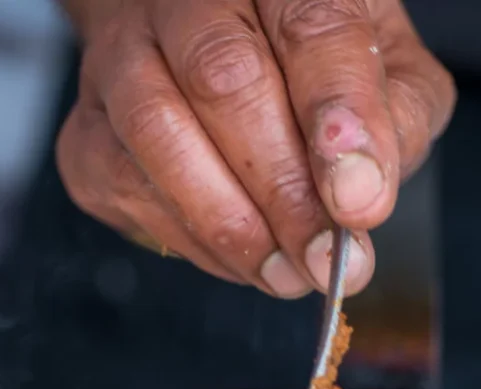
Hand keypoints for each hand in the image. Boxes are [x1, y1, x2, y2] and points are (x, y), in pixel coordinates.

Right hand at [56, 0, 453, 297]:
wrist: (216, 51)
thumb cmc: (310, 68)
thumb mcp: (387, 74)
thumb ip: (395, 122)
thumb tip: (362, 197)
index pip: (310, 24)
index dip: (336, 117)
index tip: (358, 201)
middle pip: (222, 76)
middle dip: (281, 190)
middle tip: (323, 260)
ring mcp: (123, 54)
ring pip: (157, 131)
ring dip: (229, 225)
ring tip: (284, 273)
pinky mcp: (85, 124)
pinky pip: (121, 186)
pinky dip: (186, 239)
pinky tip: (235, 257)